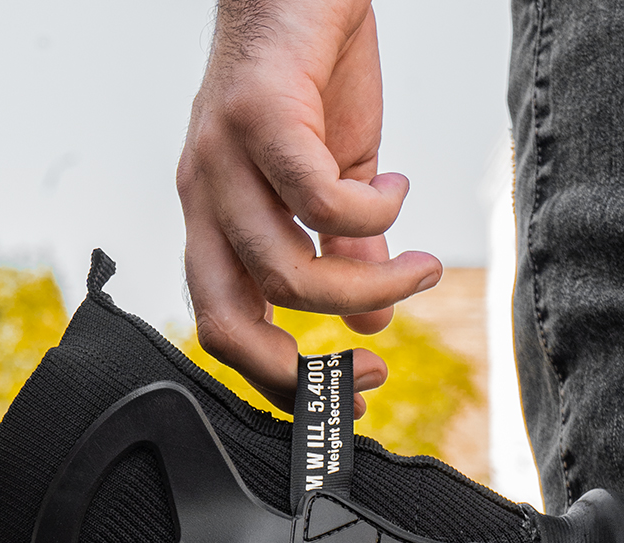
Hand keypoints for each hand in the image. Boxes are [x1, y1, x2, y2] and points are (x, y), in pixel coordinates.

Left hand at [177, 0, 441, 416]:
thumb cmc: (312, 74)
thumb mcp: (333, 176)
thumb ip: (345, 252)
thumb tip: (372, 319)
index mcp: (215, 223)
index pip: (224, 329)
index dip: (281, 378)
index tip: (350, 387)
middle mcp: (205, 201)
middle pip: (227, 324)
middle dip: (300, 369)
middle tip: (372, 367)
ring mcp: (220, 161)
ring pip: (285, 274)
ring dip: (367, 289)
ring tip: (419, 267)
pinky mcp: (256, 117)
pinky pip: (314, 202)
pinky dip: (370, 219)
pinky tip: (398, 194)